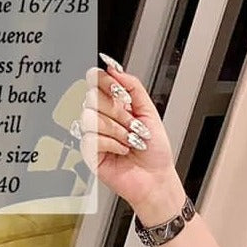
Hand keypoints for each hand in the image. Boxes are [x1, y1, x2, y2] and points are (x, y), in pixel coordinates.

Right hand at [78, 60, 179, 211]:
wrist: (156, 178)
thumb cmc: (155, 151)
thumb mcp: (149, 111)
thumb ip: (132, 86)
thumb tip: (114, 68)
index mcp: (115, 104)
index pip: (96, 80)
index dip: (106, 82)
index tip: (122, 94)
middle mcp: (102, 116)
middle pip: (92, 97)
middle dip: (119, 113)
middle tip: (133, 126)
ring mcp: (94, 133)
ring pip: (90, 117)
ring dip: (117, 130)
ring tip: (130, 142)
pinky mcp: (90, 151)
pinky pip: (92, 138)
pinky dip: (112, 145)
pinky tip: (122, 151)